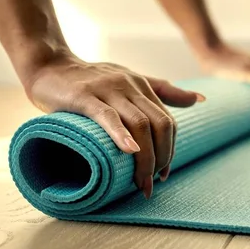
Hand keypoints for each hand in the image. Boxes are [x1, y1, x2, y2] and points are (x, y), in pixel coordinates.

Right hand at [25, 49, 205, 199]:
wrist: (49, 65)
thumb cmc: (89, 78)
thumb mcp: (129, 79)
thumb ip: (163, 89)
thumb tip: (200, 99)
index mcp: (141, 85)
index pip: (167, 121)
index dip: (170, 150)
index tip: (163, 173)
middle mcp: (129, 85)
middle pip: (159, 124)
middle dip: (161, 158)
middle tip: (151, 183)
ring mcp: (107, 90)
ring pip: (139, 124)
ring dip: (144, 158)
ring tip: (140, 182)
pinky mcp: (84, 96)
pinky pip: (107, 117)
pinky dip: (121, 135)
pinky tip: (129, 151)